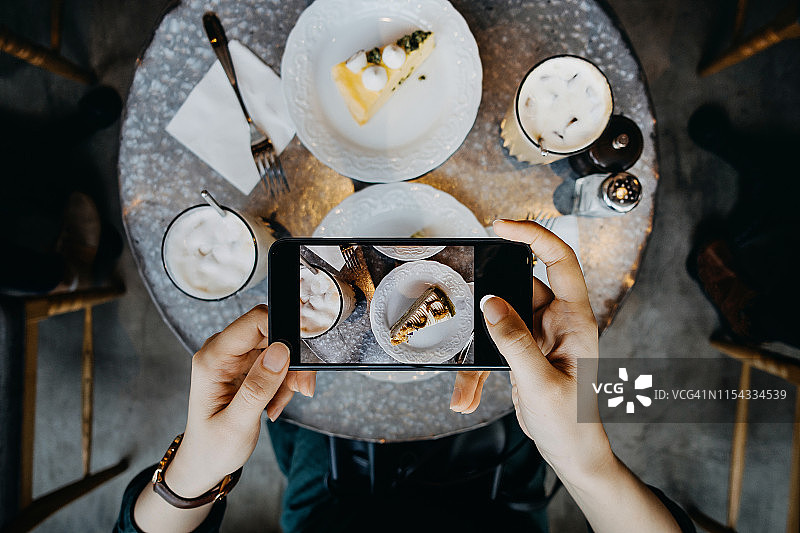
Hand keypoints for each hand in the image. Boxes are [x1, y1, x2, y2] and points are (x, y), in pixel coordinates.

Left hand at [164, 305, 314, 496]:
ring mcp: (233, 358)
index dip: (283, 331)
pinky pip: (275, 362)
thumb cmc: (213, 447)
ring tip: (280, 403)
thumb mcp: (237, 424)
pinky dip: (283, 382)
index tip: (300, 357)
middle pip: (272, 333)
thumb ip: (258, 387)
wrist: (204, 462)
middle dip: (291, 360)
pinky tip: (275, 403)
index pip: (255, 321)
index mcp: (212, 359)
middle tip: (301, 388)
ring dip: (289, 375)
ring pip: (278, 348)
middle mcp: (222, 352)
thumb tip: (280, 352)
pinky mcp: (244, 366)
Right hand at [478, 219, 611, 478]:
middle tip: (463, 297)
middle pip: (520, 287)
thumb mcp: (541, 382)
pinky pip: (495, 344)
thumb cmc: (572, 422)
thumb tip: (491, 303)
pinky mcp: (525, 351)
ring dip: (479, 344)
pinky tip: (465, 395)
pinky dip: (477, 368)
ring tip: (464, 380)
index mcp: (575, 320)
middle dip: (490, 297)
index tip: (501, 226)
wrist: (572, 453)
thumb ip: (515, 340)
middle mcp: (558, 321)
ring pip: (501, 319)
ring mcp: (540, 336)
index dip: (534, 236)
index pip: (559, 262)